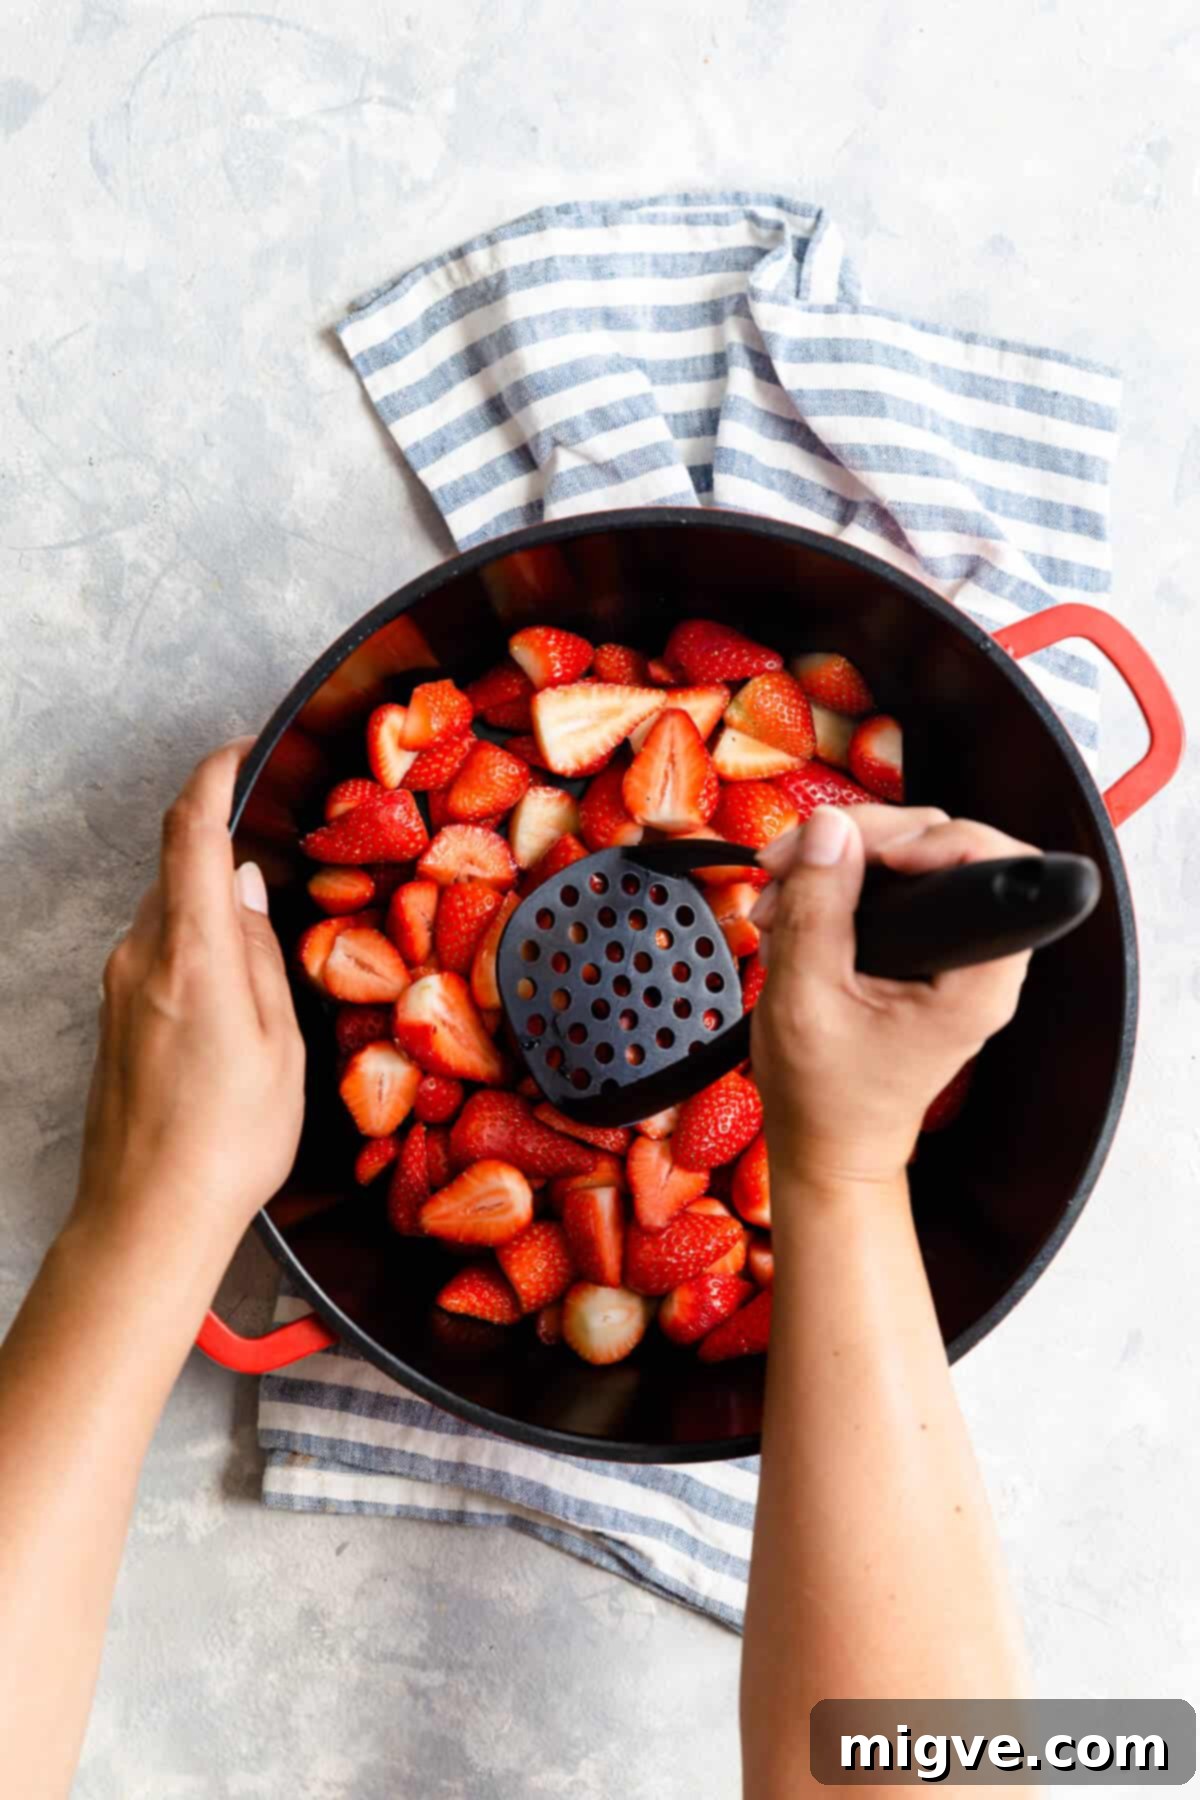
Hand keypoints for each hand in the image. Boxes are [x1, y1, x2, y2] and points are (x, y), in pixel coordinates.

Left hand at [72, 743, 304, 1256]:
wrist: (147, 1217)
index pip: (190, 832)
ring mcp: (118, 987)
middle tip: (284, 866)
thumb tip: (250, 888)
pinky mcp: (114, 1016)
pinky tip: (235, 999)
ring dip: (213, 909)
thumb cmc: (229, 1142)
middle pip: (178, 870)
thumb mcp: (279, 1044)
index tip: (241, 751)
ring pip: (169, 914)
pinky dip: (196, 948)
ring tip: (270, 955)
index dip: (213, 777)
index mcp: (190, 955)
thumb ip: (263, 954)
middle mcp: (141, 958)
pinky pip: (158, 954)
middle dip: (226, 854)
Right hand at [749, 804, 1037, 1192]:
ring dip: (837, 861)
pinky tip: (795, 913)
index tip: (875, 856)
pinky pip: (888, 882)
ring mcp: (948, 949)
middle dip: (858, 841)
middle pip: (939, 842)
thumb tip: (828, 829)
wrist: (828, 1143)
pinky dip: (837, 883)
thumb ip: (818, 909)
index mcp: (973, 980)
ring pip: (907, 854)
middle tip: (790, 865)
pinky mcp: (921, 945)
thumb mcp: (804, 998)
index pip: (995, 866)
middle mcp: (974, 958)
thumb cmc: (826, 1096)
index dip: (935, 841)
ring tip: (781, 901)